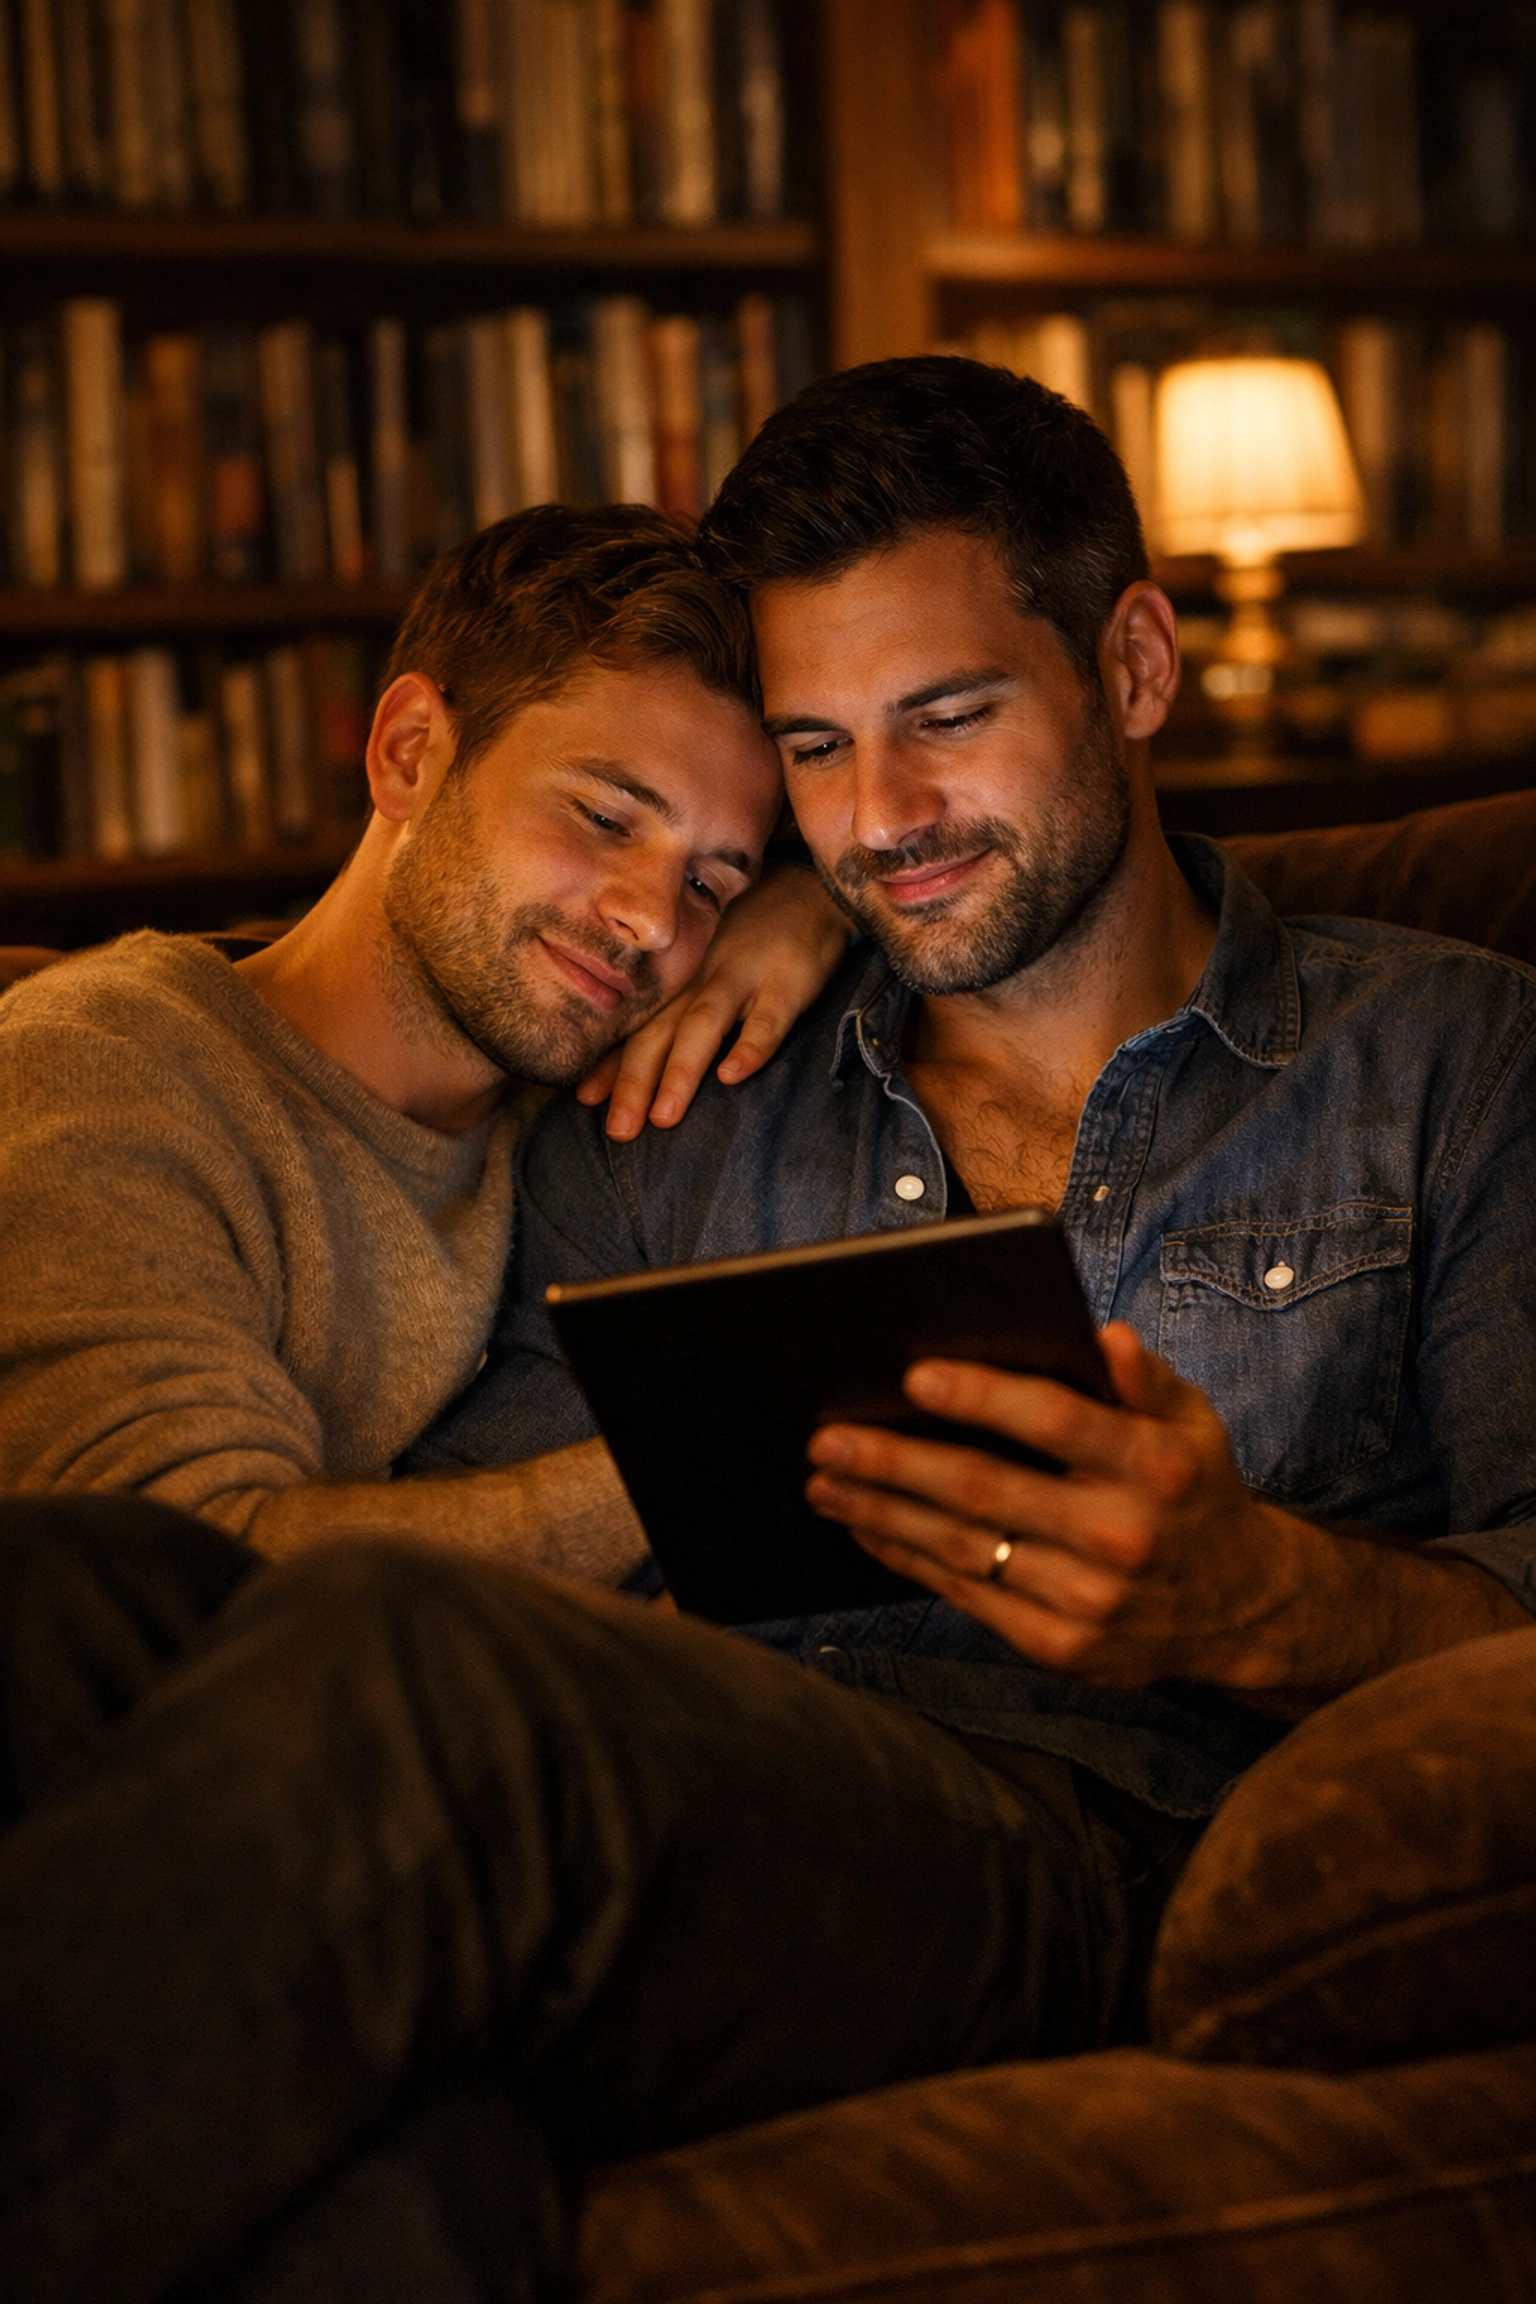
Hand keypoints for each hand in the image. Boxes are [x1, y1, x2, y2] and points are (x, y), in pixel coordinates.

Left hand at [576, 862, 850, 1140]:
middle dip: (634, 1082)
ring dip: (681, 1070)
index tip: (584, 1100)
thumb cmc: (747, 937)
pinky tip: (734, 1076)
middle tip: (618, 1131)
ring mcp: (743, 977)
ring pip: (703, 1025)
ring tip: (663, 1117)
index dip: (610, 1063)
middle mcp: (699, 979)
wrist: (808, 889)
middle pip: (659, 1032)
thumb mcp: (703, 967)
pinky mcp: (788, 983)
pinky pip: (768, 1019)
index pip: (636, 1027)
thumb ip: (671, 1012)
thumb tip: (626, 1069)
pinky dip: (751, 1046)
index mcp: (677, 982)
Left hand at [805, 1323, 1319, 1692]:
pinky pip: (967, 1595)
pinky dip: (908, 1559)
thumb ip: (1147, 1378)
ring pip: (963, 1547)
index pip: (1054, 1420)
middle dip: (895, 1461)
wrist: (1243, 1610)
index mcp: (1154, 1467)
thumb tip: (1102, 1336)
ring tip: (825, 1481)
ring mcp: (1089, 1599)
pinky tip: (868, 1528)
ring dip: (883, 1512)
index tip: (913, 1376)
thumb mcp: (1195, 1424)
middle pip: (986, 1490)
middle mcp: (1121, 1535)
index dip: (981, 1396)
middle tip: (827, 1438)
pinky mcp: (1061, 1646)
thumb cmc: (1195, 1493)